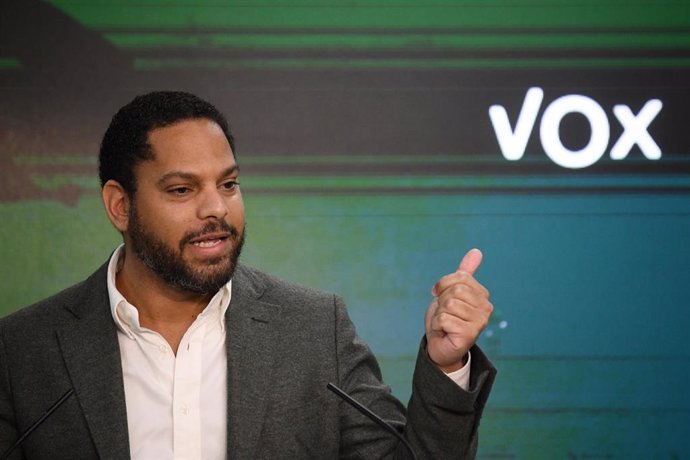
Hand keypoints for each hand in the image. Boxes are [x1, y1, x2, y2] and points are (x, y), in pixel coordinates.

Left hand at [425, 249, 492, 372]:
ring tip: (445, 323)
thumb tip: (477, 251)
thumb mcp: (452, 292)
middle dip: (441, 301)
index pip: (459, 277)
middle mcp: (486, 308)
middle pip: (454, 290)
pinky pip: (444, 318)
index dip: (443, 286)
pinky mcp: (470, 335)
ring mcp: (480, 322)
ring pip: (449, 304)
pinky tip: (444, 332)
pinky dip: (437, 325)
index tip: (441, 297)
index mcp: (482, 295)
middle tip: (444, 314)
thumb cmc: (447, 318)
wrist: (440, 346)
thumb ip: (464, 274)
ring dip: (439, 314)